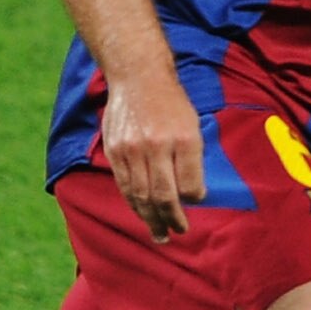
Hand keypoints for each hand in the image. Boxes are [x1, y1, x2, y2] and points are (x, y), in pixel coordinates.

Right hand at [100, 68, 205, 240]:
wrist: (138, 76)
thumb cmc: (171, 102)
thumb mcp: (192, 124)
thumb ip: (191, 157)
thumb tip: (192, 193)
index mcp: (184, 139)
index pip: (190, 185)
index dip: (194, 199)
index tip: (196, 203)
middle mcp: (157, 146)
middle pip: (164, 196)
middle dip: (172, 219)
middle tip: (178, 231)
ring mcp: (132, 149)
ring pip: (141, 195)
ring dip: (151, 218)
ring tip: (159, 233)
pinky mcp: (114, 150)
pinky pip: (124, 185)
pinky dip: (133, 202)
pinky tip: (141, 212)